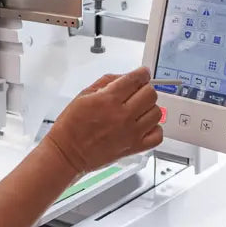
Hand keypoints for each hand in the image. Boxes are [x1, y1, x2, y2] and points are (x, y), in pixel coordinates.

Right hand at [43, 66, 162, 174]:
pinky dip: (154, 129)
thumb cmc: (72, 126)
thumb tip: (125, 77)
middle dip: (144, 89)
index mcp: (108, 99)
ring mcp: (131, 132)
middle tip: (137, 93)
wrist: (68, 152)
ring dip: (149, 108)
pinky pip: (157, 135)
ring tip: (139, 110)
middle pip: (150, 94)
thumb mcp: (84, 95)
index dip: (142, 73)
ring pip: (156, 112)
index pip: (136, 79)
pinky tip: (144, 126)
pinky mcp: (134, 147)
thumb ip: (107, 82)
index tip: (143, 74)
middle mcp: (122, 115)